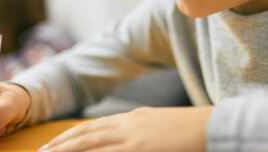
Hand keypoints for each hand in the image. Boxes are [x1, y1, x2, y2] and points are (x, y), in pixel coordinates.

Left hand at [40, 106, 212, 151]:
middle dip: (61, 144)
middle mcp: (128, 125)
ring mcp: (133, 137)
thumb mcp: (158, 126)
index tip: (54, 145)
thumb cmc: (189, 130)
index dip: (71, 136)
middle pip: (86, 134)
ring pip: (91, 143)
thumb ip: (139, 130)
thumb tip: (125, 140)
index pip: (94, 127)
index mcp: (132, 118)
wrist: (212, 126)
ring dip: (67, 150)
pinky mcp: (141, 148)